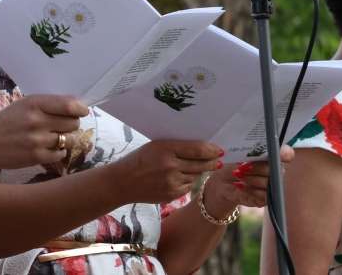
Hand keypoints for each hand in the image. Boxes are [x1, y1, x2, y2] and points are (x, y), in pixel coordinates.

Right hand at [0, 94, 88, 169]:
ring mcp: (37, 141)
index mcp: (35, 103)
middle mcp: (37, 121)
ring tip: (54, 137)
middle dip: (72, 124)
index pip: (69, 105)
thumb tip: (77, 105)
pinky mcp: (36, 157)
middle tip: (63, 125)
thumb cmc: (6, 121)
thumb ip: (48, 104)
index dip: (81, 109)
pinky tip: (47, 148)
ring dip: (66, 139)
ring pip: (69, 139)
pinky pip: (60, 154)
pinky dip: (58, 151)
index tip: (82, 111)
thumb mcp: (24, 104)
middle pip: (73, 123)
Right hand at [107, 140, 224, 204]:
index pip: (197, 149)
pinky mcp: (171, 195)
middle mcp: (171, 166)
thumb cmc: (139, 159)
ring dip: (199, 171)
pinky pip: (187, 186)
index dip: (211, 150)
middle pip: (201, 164)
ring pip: (196, 176)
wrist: (122, 182)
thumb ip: (177, 146)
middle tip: (219, 160)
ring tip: (198, 167)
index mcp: (166, 148)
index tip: (219, 149)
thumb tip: (201, 148)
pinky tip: (181, 177)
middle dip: (212, 162)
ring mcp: (171, 182)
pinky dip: (188, 181)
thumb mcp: (156, 146)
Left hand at [204, 146, 294, 214]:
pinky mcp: (266, 199)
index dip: (286, 153)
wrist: (222, 182)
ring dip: (251, 179)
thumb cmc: (232, 165)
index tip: (281, 154)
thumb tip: (256, 151)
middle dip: (257, 168)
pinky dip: (250, 190)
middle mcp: (275, 171)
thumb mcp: (238, 155)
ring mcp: (272, 185)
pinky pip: (263, 195)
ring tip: (237, 175)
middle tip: (242, 167)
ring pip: (268, 183)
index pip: (286, 154)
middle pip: (275, 169)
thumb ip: (250, 152)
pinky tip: (239, 186)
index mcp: (272, 156)